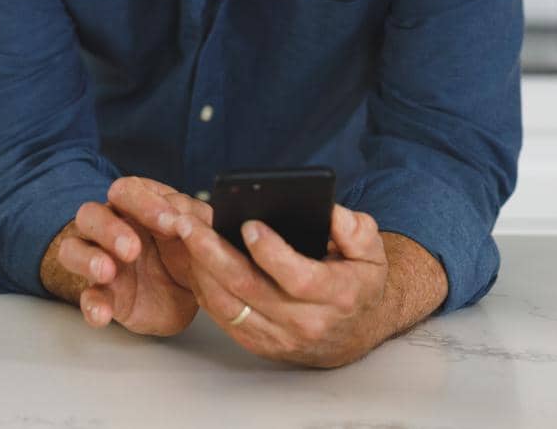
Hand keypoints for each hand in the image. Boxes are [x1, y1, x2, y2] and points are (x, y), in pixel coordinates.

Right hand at [41, 177, 207, 336]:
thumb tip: (186, 216)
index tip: (170, 222)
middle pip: (90, 214)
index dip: (143, 202)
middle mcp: (110, 228)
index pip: (126, 191)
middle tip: (133, 249)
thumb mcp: (197, 235)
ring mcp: (100, 261)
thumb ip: (194, 219)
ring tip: (106, 272)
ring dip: (88, 259)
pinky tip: (102, 315)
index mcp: (135, 207)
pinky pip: (86, 297)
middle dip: (109, 229)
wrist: (182, 298)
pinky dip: (91, 305)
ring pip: (73, 249)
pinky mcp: (101, 295)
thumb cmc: (183, 254)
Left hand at [172, 204, 390, 367]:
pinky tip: (194, 262)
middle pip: (250, 289)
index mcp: (338, 296)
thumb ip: (354, 228)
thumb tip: (326, 211)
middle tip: (191, 224)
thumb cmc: (358, 282)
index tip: (249, 224)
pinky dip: (204, 289)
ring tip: (186, 236)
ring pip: (229, 305)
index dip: (271, 252)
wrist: (355, 332)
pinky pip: (224, 318)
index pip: (298, 277)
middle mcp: (307, 322)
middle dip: (214, 253)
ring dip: (200, 270)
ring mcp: (280, 338)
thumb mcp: (370, 249)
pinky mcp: (260, 345)